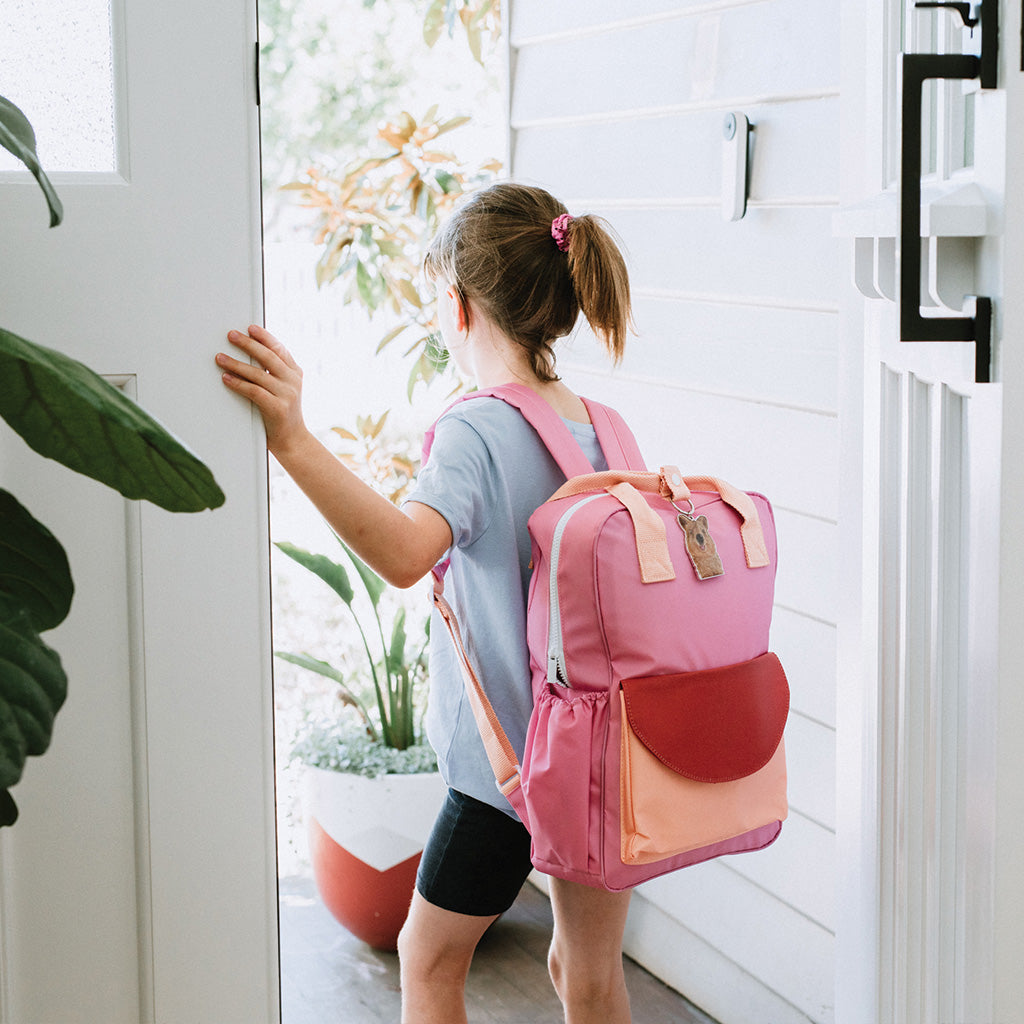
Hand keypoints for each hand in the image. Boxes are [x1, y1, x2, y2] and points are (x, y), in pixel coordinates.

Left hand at [216, 324, 308, 455]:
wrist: (293, 440)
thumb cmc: (283, 414)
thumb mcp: (285, 389)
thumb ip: (275, 373)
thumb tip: (253, 353)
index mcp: (295, 373)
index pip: (280, 349)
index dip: (265, 337)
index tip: (250, 328)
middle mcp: (293, 381)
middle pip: (268, 357)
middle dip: (248, 344)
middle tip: (231, 335)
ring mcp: (287, 395)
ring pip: (258, 374)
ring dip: (236, 364)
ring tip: (220, 358)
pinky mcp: (277, 408)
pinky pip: (254, 391)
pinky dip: (238, 383)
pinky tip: (226, 378)